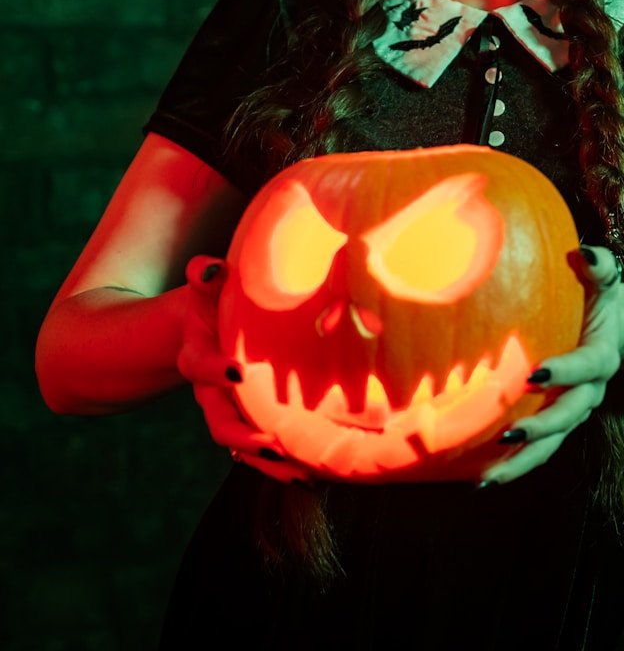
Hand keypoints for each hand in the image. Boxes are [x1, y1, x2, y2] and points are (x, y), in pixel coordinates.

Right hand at [178, 255, 310, 484]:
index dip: (217, 369)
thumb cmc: (209, 301)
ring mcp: (226, 410)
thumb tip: (209, 267)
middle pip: (221, 421)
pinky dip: (279, 464)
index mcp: (197, 355)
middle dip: (245, 436)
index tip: (237, 372)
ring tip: (302, 472)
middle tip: (276, 443)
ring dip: (268, 461)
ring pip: (241, 444)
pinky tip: (310, 475)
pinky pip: (257, 448)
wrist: (194, 330)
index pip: (202, 365)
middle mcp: (209, 391)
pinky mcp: (244, 420)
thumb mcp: (204, 286)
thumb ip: (204, 276)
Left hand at [479, 242, 623, 486]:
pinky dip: (514, 464)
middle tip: (507, 432)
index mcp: (601, 356)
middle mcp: (589, 391)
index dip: (565, 372)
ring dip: (521, 461)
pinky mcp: (556, 422)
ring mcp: (572, 410)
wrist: (607, 324)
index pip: (588, 367)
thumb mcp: (602, 277)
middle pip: (569, 416)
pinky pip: (539, 449)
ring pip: (552, 444)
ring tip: (488, 478)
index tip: (535, 373)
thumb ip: (600, 265)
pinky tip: (482, 477)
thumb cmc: (596, 294)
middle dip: (540, 428)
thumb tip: (586, 253)